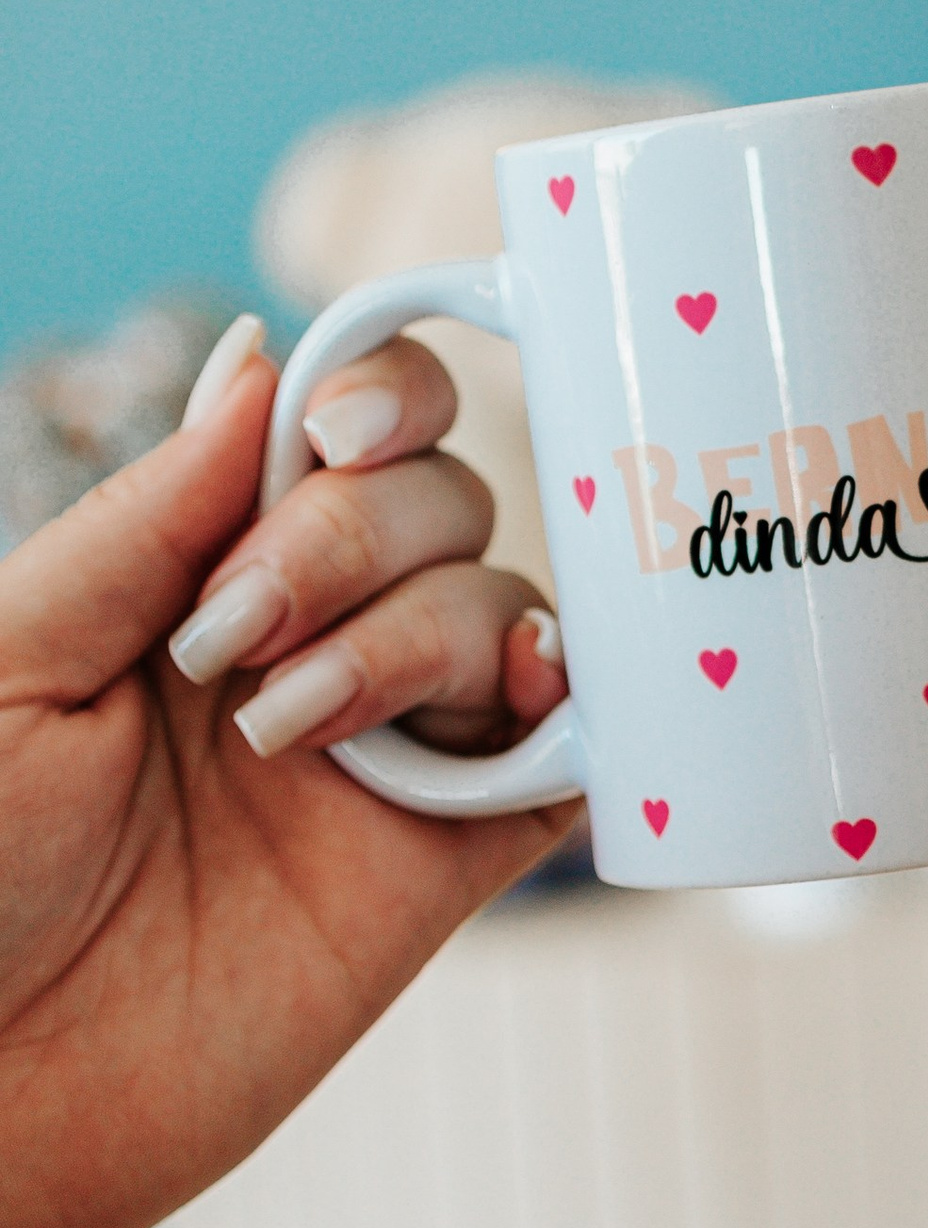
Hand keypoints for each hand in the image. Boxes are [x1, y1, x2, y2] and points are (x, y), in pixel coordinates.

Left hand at [0, 323, 573, 1227]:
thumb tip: (263, 360)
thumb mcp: (11, 664)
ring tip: (287, 732)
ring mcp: (386, 753)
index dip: (381, 397)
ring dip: (413, 635)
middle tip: (233, 642)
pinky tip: (516, 702)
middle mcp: (313, 645)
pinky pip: (568, 760)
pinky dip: (571, 708)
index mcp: (203, 576)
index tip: (330, 434)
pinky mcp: (443, 867)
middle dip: (356, 538)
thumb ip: (144, 519)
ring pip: (503, 611)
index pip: (350, 432)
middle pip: (444, 501)